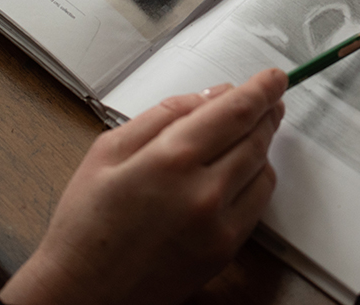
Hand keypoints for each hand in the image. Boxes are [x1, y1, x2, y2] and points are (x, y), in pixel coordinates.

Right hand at [0, 67, 288, 304]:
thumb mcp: (108, 150)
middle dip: (267, 111)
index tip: (274, 77)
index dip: (262, 88)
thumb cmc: (86, 223)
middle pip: (256, 136)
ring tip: (252, 129)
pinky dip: (257, 177)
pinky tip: (243, 168)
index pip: (236, 111)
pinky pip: (258, 203)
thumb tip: (210, 96)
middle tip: (269, 98)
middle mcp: (203, 190)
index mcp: (171, 158)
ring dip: (263, 143)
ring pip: (263, 167)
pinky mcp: (225, 249)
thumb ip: (163, 115)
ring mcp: (219, 224)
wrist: (84, 293)